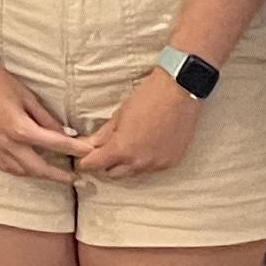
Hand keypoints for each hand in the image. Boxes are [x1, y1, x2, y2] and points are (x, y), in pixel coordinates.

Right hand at [0, 54, 85, 182]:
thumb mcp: (27, 96)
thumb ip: (46, 118)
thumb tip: (65, 133)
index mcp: (20, 129)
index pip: (55, 144)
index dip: (75, 149)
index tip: (89, 153)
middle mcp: (8, 144)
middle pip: (39, 168)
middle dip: (59, 175)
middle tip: (75, 178)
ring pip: (21, 172)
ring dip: (40, 175)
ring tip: (54, 175)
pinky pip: (7, 167)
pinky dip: (21, 171)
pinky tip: (29, 168)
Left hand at [75, 71, 201, 180]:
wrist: (181, 91)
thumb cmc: (149, 97)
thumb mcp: (119, 115)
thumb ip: (103, 134)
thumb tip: (87, 144)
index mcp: (122, 149)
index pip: (95, 165)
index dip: (86, 161)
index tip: (84, 157)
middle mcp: (139, 162)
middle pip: (112, 173)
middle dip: (105, 164)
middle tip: (104, 150)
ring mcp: (156, 164)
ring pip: (133, 173)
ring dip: (126, 164)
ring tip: (128, 145)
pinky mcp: (171, 162)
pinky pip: (151, 169)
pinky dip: (145, 161)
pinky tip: (146, 146)